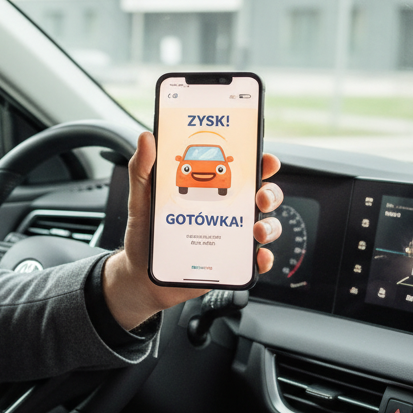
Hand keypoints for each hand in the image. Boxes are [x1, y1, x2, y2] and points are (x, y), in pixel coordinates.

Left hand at [102, 132, 283, 331]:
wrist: (142, 274)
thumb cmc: (145, 233)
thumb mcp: (141, 199)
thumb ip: (143, 169)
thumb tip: (146, 137)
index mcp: (209, 189)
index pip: (241, 169)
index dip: (260, 161)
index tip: (265, 159)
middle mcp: (225, 209)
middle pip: (262, 195)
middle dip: (271, 193)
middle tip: (260, 197)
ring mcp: (231, 235)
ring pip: (266, 225)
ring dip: (270, 226)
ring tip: (257, 231)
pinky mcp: (231, 260)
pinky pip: (257, 259)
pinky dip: (263, 258)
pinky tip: (257, 257)